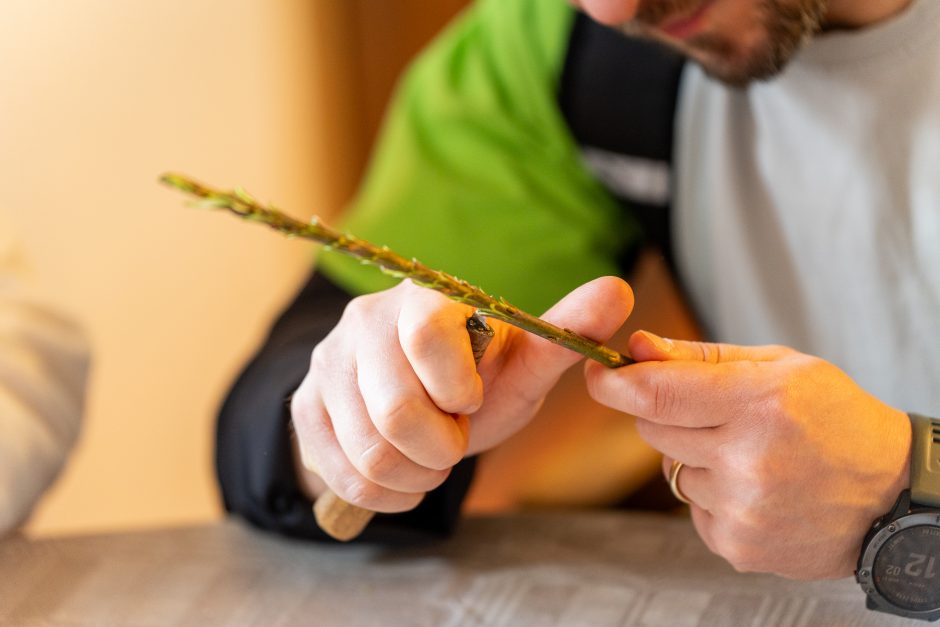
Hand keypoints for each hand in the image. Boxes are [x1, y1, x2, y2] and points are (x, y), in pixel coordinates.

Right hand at [291, 276, 633, 513]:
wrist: (419, 404)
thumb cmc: (478, 381)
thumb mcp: (521, 363)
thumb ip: (563, 332)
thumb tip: (618, 290)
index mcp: (421, 300)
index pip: (427, 336)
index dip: (457, 388)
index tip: (470, 401)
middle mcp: (363, 322)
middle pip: (395, 410)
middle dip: (439, 448)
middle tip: (453, 441)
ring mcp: (325, 364)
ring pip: (367, 450)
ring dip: (414, 475)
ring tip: (431, 459)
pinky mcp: (303, 407)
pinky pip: (339, 473)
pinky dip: (383, 492)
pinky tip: (402, 474)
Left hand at [584, 331, 911, 578]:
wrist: (890, 495)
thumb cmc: (835, 419)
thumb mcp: (781, 367)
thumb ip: (702, 356)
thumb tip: (636, 345)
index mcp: (759, 402)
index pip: (654, 392)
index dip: (613, 381)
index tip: (597, 370)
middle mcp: (747, 458)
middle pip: (652, 427)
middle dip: (663, 412)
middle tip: (709, 411)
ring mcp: (742, 508)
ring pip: (672, 470)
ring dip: (696, 458)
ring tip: (752, 455)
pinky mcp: (738, 545)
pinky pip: (692, 509)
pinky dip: (712, 497)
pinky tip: (757, 488)